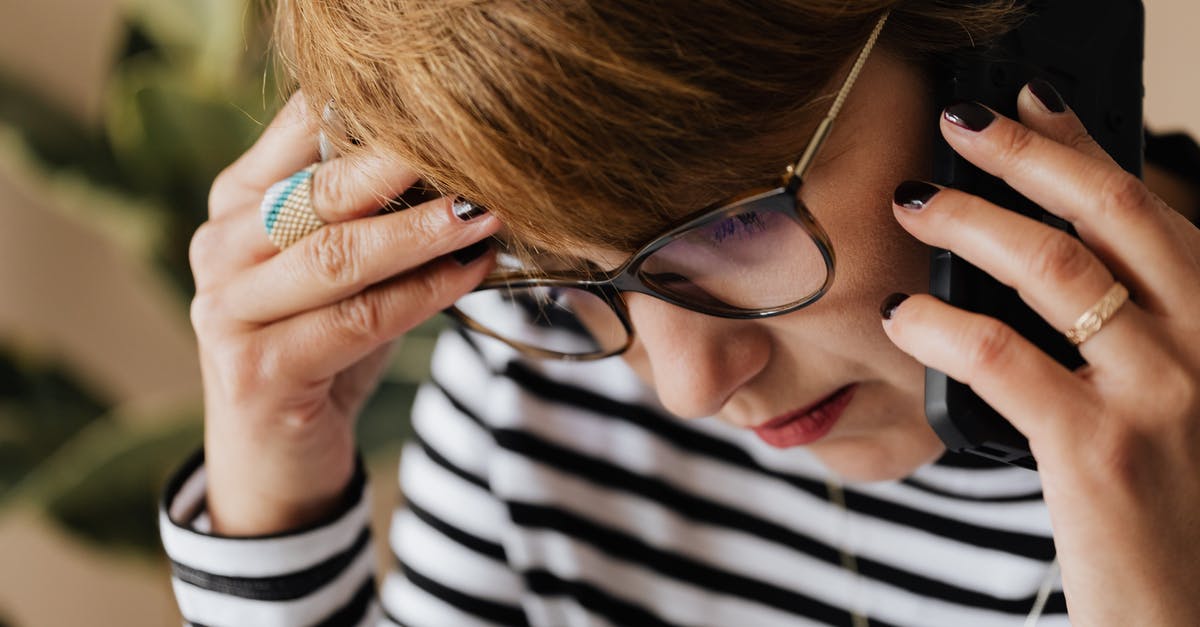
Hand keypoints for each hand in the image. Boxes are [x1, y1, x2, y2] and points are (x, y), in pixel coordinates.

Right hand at [191, 91, 498, 534]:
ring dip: (420, 233)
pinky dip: (421, 295)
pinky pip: (356, 320)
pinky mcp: (255, 369)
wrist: (275, 457)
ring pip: (337, 257)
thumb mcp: (343, 269)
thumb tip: (463, 161)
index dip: (368, 108)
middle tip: (473, 146)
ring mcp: (227, 310)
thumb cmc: (321, 346)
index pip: (297, 130)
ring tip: (483, 212)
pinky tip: (469, 274)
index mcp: (236, 203)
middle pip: (319, 192)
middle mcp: (219, 247)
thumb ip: (375, 215)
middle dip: (401, 165)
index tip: (444, 97)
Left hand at [881, 82, 1199, 625]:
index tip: (1028, 104)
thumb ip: (1132, 327)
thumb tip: (1045, 255)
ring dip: (972, 222)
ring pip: (1053, 268)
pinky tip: (904, 314)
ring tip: (917, 204)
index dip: (1083, 145)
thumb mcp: (1176, 398)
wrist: (1197, 616)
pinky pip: (1004, 356)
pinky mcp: (1099, 448)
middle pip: (1109, 211)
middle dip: (1025, 155)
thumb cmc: (1176, 507)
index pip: (1148, 206)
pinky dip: (942, 324)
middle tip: (959, 125)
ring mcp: (1160, 393)